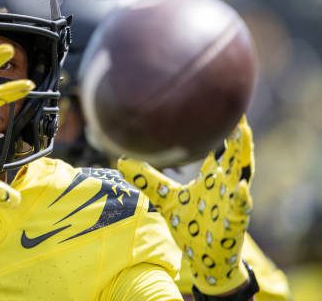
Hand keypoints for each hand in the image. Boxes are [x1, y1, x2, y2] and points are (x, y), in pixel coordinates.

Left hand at [118, 116, 253, 294]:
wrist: (202, 259)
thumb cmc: (190, 226)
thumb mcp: (165, 199)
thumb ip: (146, 179)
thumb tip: (121, 161)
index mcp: (210, 179)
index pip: (217, 150)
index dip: (218, 131)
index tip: (218, 105)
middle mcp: (224, 187)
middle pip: (234, 157)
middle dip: (237, 137)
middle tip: (237, 114)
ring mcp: (231, 204)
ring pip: (242, 177)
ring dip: (243, 158)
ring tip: (243, 137)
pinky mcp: (234, 224)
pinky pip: (241, 210)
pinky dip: (242, 199)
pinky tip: (242, 188)